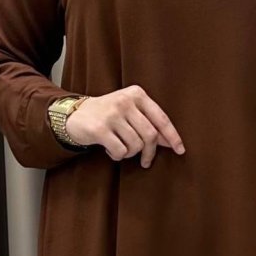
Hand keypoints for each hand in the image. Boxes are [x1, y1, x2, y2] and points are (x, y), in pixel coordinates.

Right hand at [65, 85, 185, 166]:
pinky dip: (117, 156)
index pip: (161, 118)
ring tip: (121, 149)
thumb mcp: (130, 112)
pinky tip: (110, 150)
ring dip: (130, 154)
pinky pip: (120, 151)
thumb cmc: (108, 115)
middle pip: (150, 135)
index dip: (173, 136)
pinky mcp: (99, 128)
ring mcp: (112, 114)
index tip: (180, 150)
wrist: (75, 115)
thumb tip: (171, 142)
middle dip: (149, 152)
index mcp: (137, 94)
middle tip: (145, 161)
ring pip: (135, 145)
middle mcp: (125, 101)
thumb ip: (149, 123)